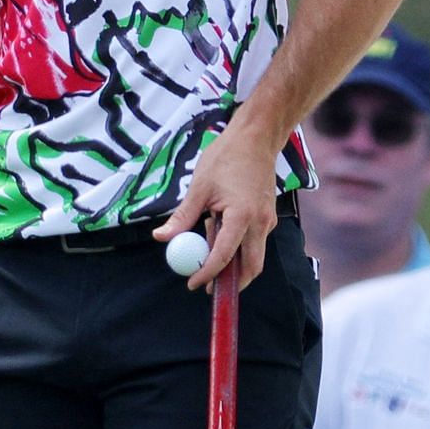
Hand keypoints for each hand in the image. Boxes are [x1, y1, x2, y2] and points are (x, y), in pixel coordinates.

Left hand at [153, 124, 282, 290]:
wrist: (256, 139)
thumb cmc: (225, 158)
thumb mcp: (199, 188)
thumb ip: (182, 217)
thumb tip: (161, 238)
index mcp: (242, 216)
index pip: (224, 256)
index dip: (207, 274)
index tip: (192, 284)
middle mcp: (260, 222)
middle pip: (250, 267)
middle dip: (231, 283)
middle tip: (207, 289)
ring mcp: (268, 221)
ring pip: (254, 256)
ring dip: (233, 264)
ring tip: (206, 249)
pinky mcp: (268, 217)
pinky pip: (254, 242)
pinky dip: (237, 247)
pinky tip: (216, 229)